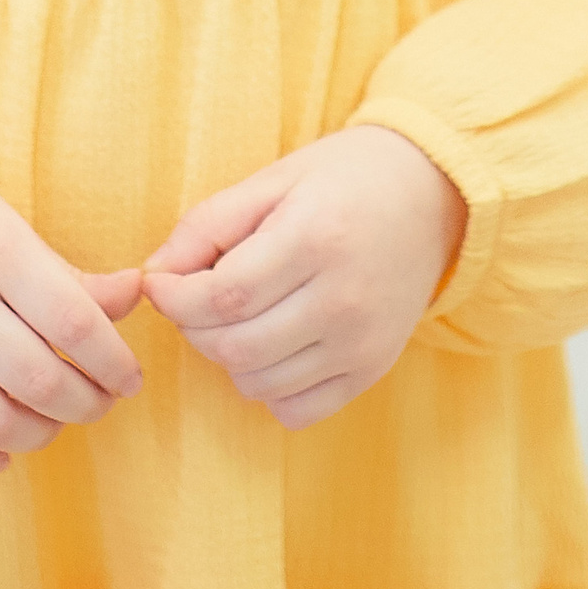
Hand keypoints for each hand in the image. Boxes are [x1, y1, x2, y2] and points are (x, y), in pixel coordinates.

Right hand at [0, 143, 142, 483]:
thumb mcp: (4, 225)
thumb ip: (67, 275)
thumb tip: (137, 298)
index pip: (75, 322)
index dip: (115, 362)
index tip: (129, 379)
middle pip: (40, 380)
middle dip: (87, 404)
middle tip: (99, 402)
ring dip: (38, 435)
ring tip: (52, 421)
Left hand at [142, 125, 466, 432]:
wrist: (432, 194)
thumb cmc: (344, 178)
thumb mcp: (274, 179)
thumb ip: (209, 223)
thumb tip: (156, 272)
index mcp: (315, 239)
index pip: (223, 297)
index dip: (175, 299)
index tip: (160, 285)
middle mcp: (343, 299)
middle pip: (236, 347)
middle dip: (193, 329)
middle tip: (192, 299)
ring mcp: (363, 343)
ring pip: (259, 384)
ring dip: (226, 357)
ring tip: (234, 317)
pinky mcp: (373, 370)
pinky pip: (297, 410)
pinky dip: (267, 388)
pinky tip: (271, 345)